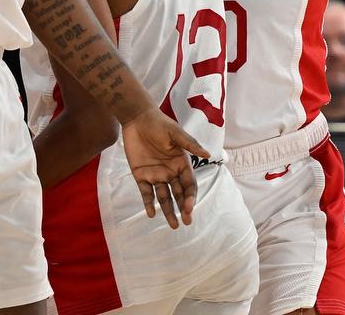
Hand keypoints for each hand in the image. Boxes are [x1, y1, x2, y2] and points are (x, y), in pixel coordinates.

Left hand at [120, 108, 208, 228]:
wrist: (136, 118)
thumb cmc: (159, 124)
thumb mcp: (175, 133)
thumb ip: (189, 144)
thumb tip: (208, 154)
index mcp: (181, 164)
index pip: (189, 185)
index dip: (190, 197)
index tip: (189, 208)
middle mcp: (170, 172)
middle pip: (178, 194)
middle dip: (183, 208)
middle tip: (185, 222)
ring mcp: (156, 175)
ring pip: (164, 197)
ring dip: (168, 211)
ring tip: (173, 225)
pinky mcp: (141, 175)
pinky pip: (146, 193)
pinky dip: (149, 203)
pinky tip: (152, 213)